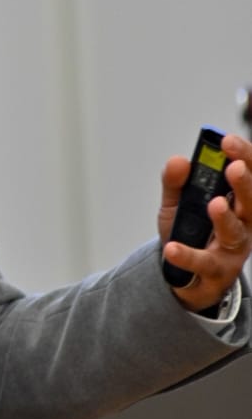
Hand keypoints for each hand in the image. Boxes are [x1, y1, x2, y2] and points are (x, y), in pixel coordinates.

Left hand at [159, 133, 251, 312]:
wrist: (183, 277)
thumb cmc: (190, 233)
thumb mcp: (177, 204)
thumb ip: (175, 182)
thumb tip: (179, 160)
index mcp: (238, 201)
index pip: (250, 175)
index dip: (245, 157)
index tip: (228, 141)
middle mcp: (244, 223)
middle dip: (246, 184)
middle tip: (235, 168)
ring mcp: (233, 249)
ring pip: (235, 233)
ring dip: (226, 218)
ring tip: (215, 204)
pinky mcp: (217, 272)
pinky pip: (204, 263)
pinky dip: (188, 256)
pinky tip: (173, 248)